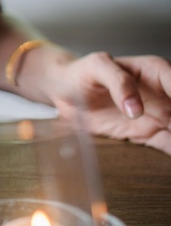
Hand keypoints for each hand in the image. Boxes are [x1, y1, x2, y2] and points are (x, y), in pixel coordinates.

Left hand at [53, 52, 170, 153]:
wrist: (65, 90)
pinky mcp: (148, 133)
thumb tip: (135, 109)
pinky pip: (168, 145)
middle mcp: (165, 94)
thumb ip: (117, 82)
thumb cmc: (82, 72)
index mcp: (157, 71)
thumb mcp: (97, 66)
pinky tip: (170, 158)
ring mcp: (159, 115)